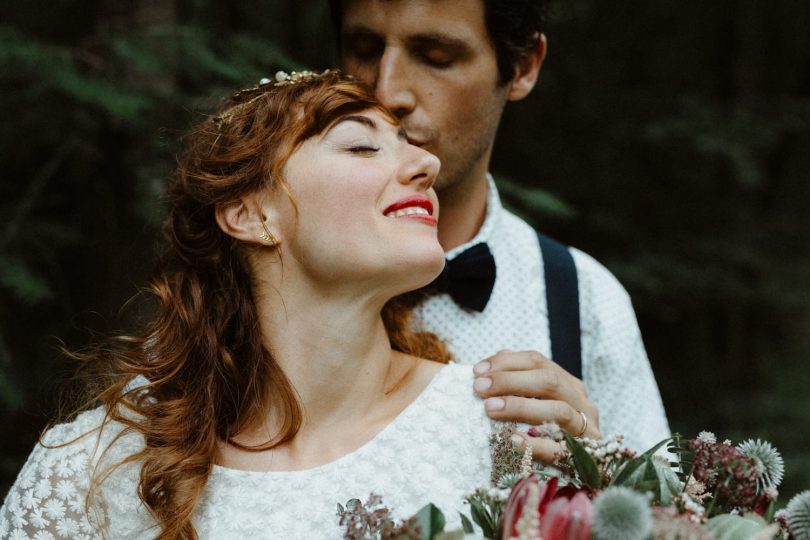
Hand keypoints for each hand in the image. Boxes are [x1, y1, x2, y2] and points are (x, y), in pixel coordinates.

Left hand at [473, 349, 600, 462]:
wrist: (586, 477)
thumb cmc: (552, 436)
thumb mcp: (540, 405)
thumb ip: (521, 383)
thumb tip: (494, 362)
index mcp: (569, 385)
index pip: (538, 362)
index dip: (507, 363)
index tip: (477, 371)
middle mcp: (582, 403)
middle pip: (549, 381)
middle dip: (510, 381)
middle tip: (479, 387)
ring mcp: (588, 430)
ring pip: (559, 410)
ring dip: (521, 406)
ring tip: (490, 408)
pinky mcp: (587, 458)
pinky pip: (560, 449)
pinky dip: (535, 444)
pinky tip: (512, 441)